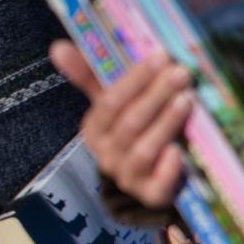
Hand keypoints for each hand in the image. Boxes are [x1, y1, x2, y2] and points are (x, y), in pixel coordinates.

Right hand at [49, 41, 193, 210]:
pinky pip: (156, 186)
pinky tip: (179, 153)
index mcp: (95, 129)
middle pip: (129, 123)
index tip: (160, 57)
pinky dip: (167, 170)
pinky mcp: (151, 196)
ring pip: (143, 150)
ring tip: (187, 100)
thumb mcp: (111, 103)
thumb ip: (88, 76)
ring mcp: (128, 177)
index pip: (110, 103)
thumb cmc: (129, 131)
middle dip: (156, 96)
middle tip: (181, 73)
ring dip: (165, 124)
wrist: (144, 179)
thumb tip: (57, 47)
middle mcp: (107, 154)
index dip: (134, 80)